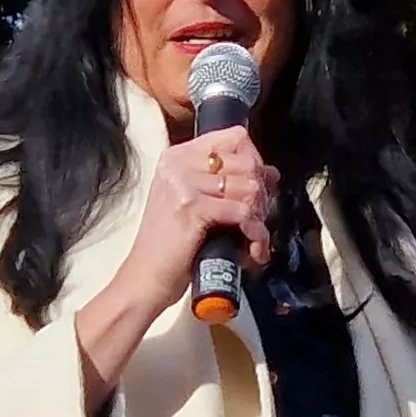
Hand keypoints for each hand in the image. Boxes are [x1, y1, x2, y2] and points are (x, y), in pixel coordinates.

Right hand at [76, 126, 277, 407]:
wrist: (144, 280)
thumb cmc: (171, 247)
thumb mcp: (198, 206)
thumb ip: (229, 185)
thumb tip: (271, 172)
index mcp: (178, 156)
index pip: (235, 136)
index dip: (255, 160)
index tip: (259, 188)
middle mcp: (179, 163)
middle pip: (246, 161)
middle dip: (262, 194)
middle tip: (256, 221)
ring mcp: (184, 183)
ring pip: (249, 187)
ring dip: (260, 217)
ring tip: (253, 239)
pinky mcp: (193, 208)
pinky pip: (243, 212)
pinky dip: (256, 234)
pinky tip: (253, 249)